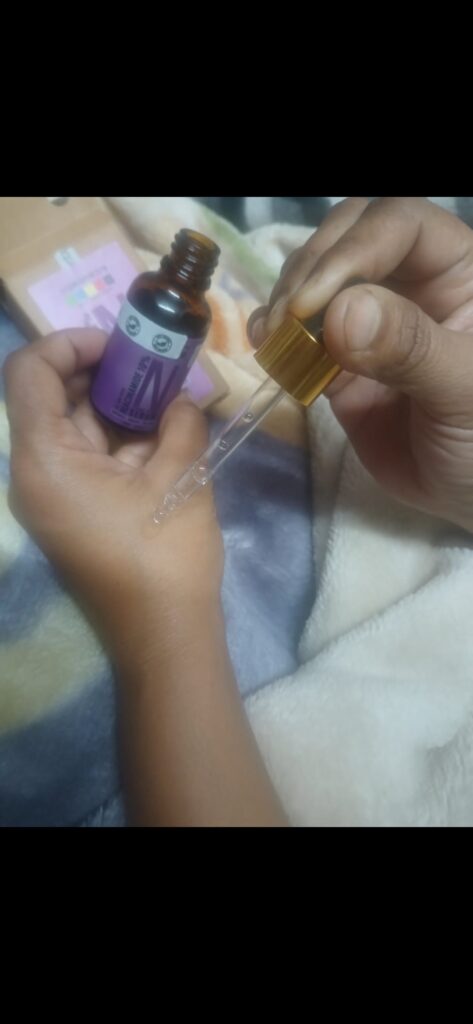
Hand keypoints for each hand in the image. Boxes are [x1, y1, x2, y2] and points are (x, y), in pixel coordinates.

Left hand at [3, 329, 223, 653]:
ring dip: (116, 405)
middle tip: (155, 366)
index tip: (122, 346)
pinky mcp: (73, 512)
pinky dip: (119, 439)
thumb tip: (179, 398)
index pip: (30, 372)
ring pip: (73, 427)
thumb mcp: (180, 475)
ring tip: (167, 395)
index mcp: (43, 460)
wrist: (164, 635)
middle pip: (50, 397)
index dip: (71, 344)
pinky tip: (162, 432)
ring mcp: (52, 496)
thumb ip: (178, 421)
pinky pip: (87, 458)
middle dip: (102, 373)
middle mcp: (34, 474)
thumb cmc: (166, 554)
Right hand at [249, 197, 472, 533]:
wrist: (470, 498)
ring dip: (285, 300)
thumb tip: (339, 313)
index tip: (311, 303)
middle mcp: (412, 283)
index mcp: (458, 271)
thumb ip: (410, 347)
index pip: (399, 226)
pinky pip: (300, 335)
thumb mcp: (463, 390)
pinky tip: (267, 349)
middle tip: (288, 317)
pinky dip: (276, 337)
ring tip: (273, 338)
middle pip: (349, 237)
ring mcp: (370, 322)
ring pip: (317, 279)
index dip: (351, 252)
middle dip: (311, 268)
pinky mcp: (340, 363)